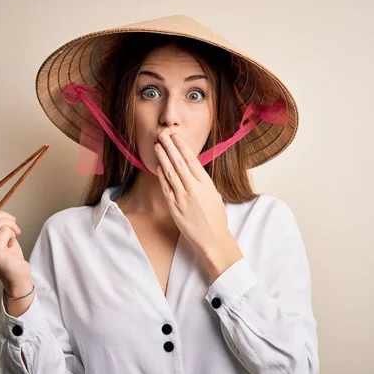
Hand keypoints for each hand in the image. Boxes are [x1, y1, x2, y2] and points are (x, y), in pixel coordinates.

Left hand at [155, 130, 242, 281]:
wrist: (212, 238)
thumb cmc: (216, 218)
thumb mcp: (214, 195)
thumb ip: (203, 182)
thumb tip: (194, 170)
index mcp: (206, 183)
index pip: (192, 160)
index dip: (182, 147)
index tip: (176, 136)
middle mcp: (193, 188)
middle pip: (179, 163)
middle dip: (170, 147)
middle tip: (163, 135)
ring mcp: (182, 197)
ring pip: (170, 173)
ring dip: (163, 158)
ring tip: (157, 146)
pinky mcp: (174, 207)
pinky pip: (166, 188)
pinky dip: (161, 176)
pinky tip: (158, 167)